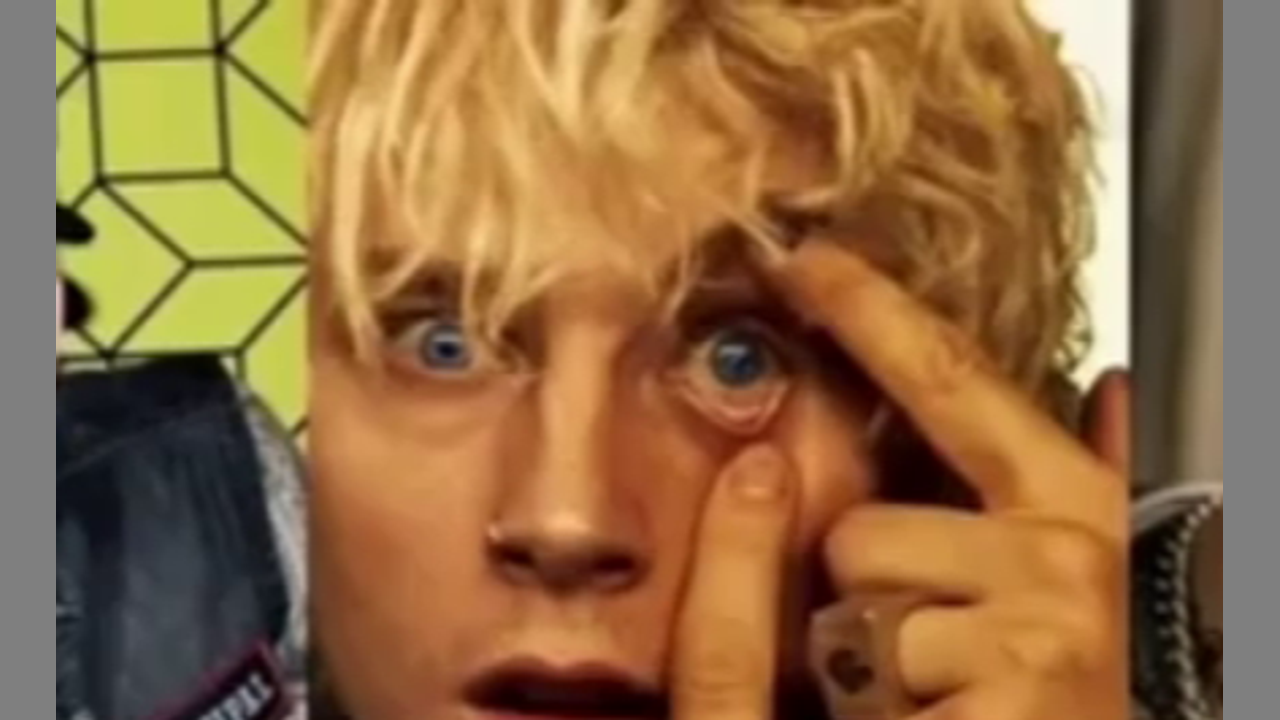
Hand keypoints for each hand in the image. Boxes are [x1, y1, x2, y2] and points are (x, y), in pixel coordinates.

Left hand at [671, 242, 1127, 718]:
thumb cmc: (1059, 697)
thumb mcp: (1068, 595)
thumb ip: (1080, 486)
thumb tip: (1110, 389)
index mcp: (1078, 522)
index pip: (957, 383)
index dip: (875, 312)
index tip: (804, 257)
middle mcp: (1070, 561)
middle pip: (862, 524)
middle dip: (871, 598)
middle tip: (943, 662)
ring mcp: (1040, 629)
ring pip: (850, 602)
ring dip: (873, 666)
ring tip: (948, 708)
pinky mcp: (1010, 690)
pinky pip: (864, 671)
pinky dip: (888, 715)